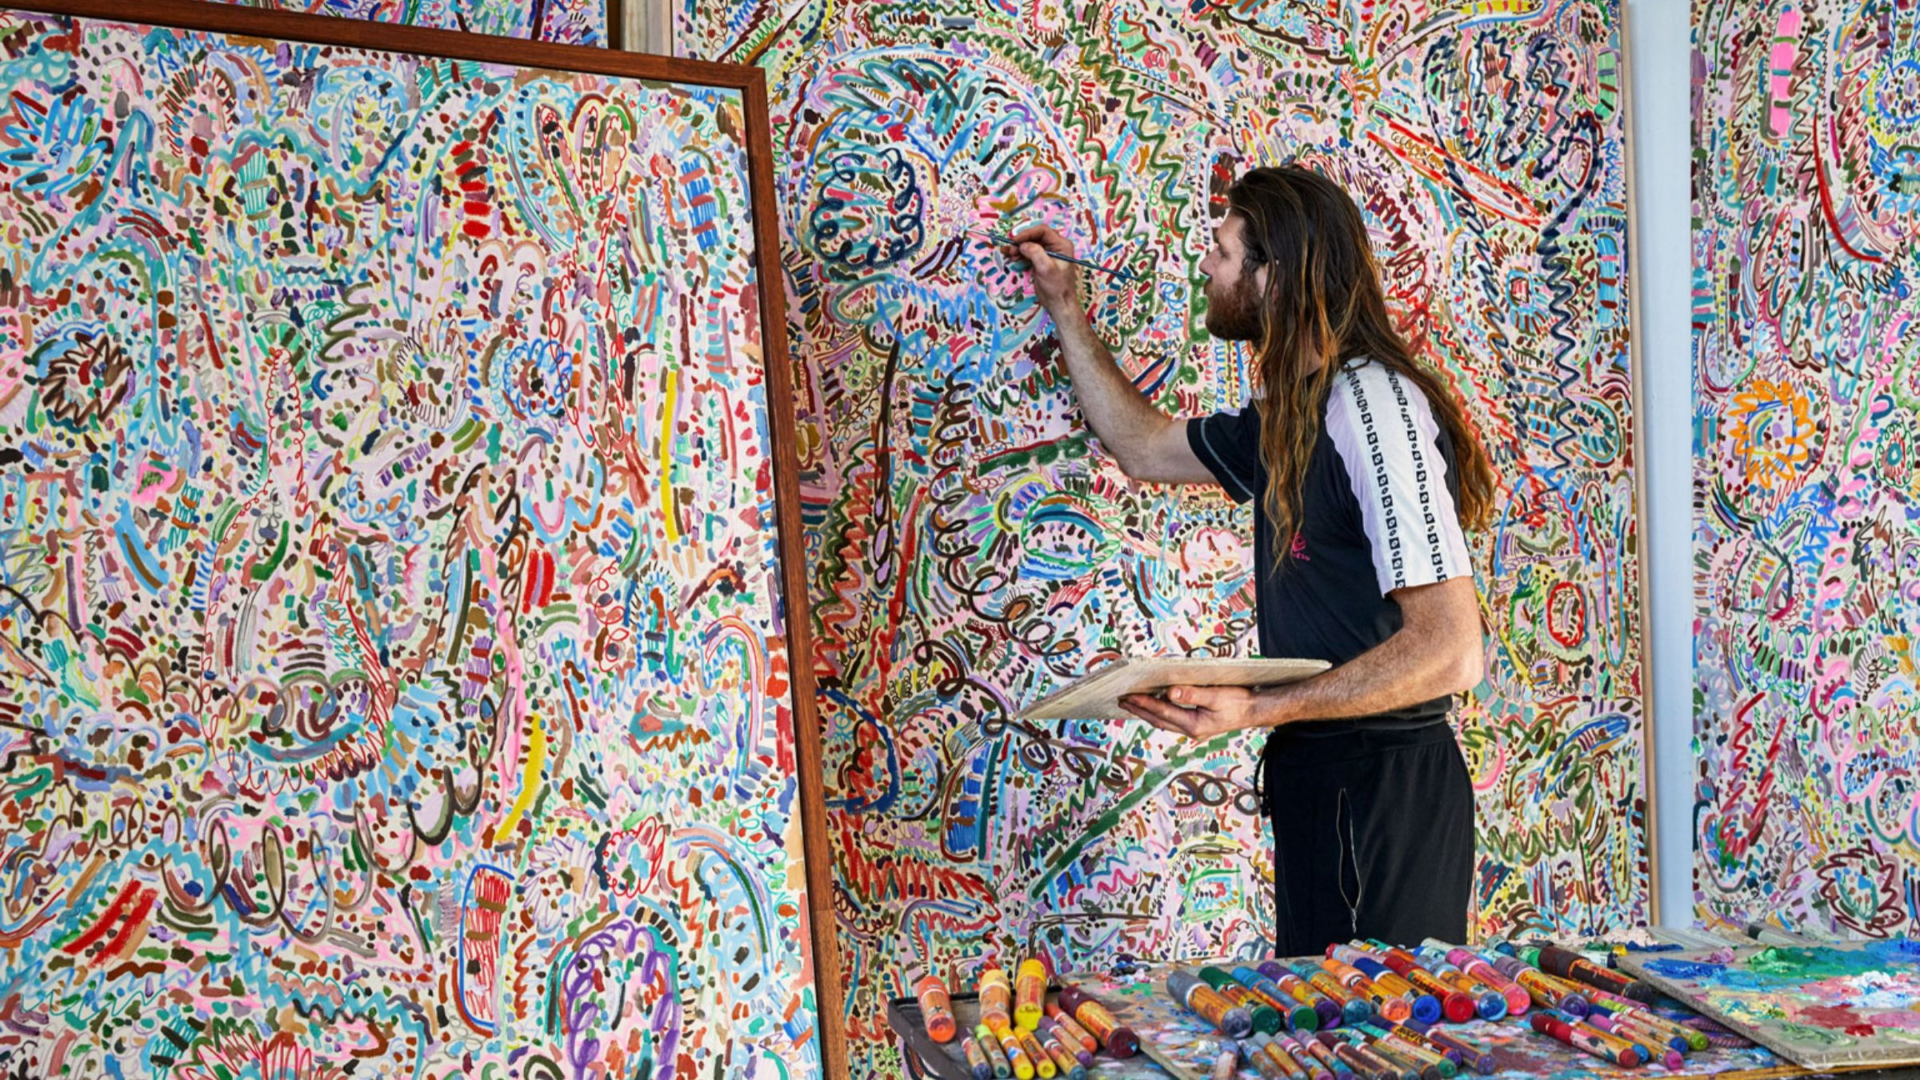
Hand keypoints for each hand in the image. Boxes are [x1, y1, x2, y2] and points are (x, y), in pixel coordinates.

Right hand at [1001, 224, 1080, 313]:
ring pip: (1030, 244)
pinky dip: (1019, 254)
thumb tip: (1023, 244)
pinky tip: (1011, 257)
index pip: (1043, 231)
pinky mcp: (1040, 261)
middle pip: (1035, 236)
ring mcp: (1047, 253)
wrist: (1059, 304)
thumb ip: (1035, 253)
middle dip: (1021, 241)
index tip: (1015, 240)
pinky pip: (1028, 253)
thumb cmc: (1057, 287)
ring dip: (1018, 247)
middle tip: (1009, 247)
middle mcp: (1055, 246)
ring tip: (1007, 253)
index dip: (1028, 233)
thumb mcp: (1046, 269)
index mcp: (1061, 245)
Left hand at [1120, 685, 1268, 739]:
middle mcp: (1192, 731)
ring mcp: (1194, 730)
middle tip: (1121, 700)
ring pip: (1164, 722)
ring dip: (1147, 713)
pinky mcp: (1198, 725)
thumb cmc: (1239, 702)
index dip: (1143, 703)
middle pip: (1158, 720)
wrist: (1256, 711)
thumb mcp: (1216, 696)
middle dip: (1139, 710)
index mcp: (1194, 725)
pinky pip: (1172, 720)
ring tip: (1132, 704)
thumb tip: (1170, 691)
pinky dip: (1160, 713)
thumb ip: (1192, 694)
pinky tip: (1155, 707)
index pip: (1162, 712)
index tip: (1128, 696)